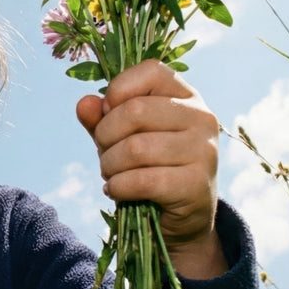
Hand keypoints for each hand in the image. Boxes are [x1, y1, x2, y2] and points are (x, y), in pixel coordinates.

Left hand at [75, 60, 226, 277]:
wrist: (181, 218)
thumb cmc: (148, 166)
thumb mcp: (121, 136)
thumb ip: (101, 117)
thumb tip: (85, 104)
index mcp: (186, 96)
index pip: (151, 70)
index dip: (117, 91)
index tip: (108, 114)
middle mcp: (202, 117)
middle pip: (135, 112)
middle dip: (105, 136)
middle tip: (105, 153)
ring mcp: (204, 151)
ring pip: (135, 148)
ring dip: (110, 166)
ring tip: (112, 174)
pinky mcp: (197, 185)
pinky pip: (142, 180)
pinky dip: (118, 187)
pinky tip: (117, 190)